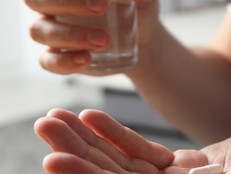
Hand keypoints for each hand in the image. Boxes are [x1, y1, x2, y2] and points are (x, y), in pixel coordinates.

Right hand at [25, 0, 158, 74]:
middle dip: (66, 3)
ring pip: (40, 31)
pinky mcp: (59, 58)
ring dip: (70, 35)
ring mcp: (53, 32)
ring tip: (104, 41)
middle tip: (101, 8)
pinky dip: (64, 62)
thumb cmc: (139, 9)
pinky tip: (86, 60)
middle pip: (36, 0)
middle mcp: (52, 5)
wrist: (144, 41)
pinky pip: (48, 61)